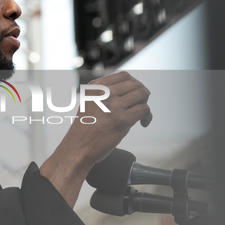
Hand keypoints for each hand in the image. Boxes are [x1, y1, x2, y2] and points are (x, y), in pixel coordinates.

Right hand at [40, 72, 151, 206]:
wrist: (77, 148)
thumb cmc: (84, 130)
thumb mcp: (89, 103)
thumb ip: (104, 94)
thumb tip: (127, 91)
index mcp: (96, 87)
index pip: (124, 76)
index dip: (134, 84)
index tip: (135, 93)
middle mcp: (105, 93)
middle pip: (135, 84)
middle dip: (141, 94)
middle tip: (140, 105)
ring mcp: (114, 106)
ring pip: (142, 94)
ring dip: (145, 104)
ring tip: (142, 114)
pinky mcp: (122, 120)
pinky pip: (144, 110)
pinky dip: (147, 116)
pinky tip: (143, 122)